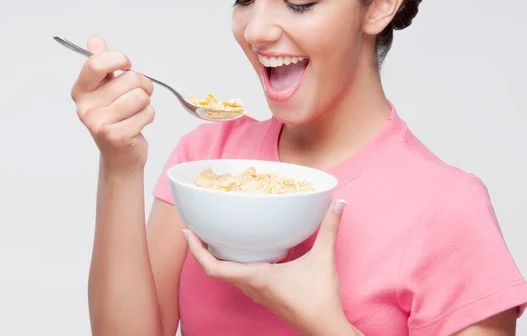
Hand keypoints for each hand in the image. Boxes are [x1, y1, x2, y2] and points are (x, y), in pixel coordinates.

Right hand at [70, 36, 154, 170]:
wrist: (120, 155)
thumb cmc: (115, 118)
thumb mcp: (105, 89)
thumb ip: (102, 64)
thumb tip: (95, 40)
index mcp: (81, 91)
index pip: (97, 62)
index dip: (119, 59)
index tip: (126, 65)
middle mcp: (86, 107)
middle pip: (130, 78)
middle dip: (142, 86)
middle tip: (136, 97)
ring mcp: (99, 123)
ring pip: (141, 96)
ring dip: (146, 103)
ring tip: (136, 111)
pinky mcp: (117, 135)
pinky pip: (147, 113)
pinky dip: (148, 117)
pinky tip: (137, 124)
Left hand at [185, 198, 359, 335]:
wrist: (325, 329)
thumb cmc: (320, 299)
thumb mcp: (323, 259)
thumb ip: (329, 229)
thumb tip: (338, 204)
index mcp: (257, 277)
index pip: (214, 267)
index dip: (196, 251)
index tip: (187, 233)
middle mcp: (252, 287)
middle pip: (215, 269)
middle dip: (201, 250)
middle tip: (197, 228)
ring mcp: (257, 294)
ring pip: (227, 275)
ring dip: (215, 258)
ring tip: (213, 236)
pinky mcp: (265, 296)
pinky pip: (240, 279)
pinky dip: (232, 265)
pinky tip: (243, 252)